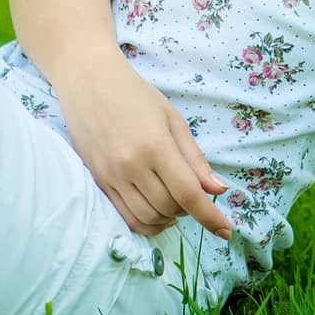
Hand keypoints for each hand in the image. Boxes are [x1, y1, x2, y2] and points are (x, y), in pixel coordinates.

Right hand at [55, 53, 232, 241]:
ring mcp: (111, 176)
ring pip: (147, 218)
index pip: (188, 193)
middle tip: (193, 194)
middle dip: (189, 210)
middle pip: (169, 208)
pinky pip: (125, 217)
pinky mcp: (98, 182)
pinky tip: (156, 210)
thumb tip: (218, 190)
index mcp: (155, 146)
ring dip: (168, 218)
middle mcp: (130, 165)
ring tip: (175, 202)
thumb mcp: (173, 120)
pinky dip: (146, 222)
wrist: (88, 82)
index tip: (226, 231)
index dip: (210, 216)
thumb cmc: (136, 95)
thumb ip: (195, 159)